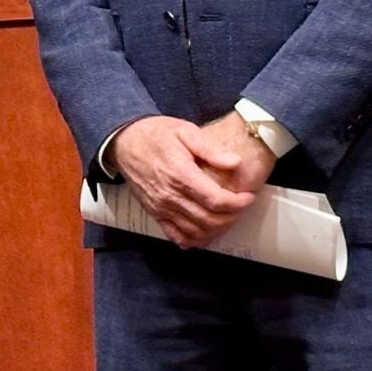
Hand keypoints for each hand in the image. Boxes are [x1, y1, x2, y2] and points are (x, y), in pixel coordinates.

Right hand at [109, 113, 276, 246]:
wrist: (123, 142)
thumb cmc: (155, 134)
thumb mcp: (184, 130)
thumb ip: (210, 148)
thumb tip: (235, 162)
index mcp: (180, 174)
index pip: (216, 200)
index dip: (237, 203)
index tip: (248, 196)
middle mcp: (170, 195)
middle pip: (209, 219)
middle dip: (231, 217)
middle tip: (241, 207)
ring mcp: (161, 207)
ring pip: (195, 231)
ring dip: (216, 230)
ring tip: (228, 218)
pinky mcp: (155, 213)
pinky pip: (176, 235)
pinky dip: (194, 240)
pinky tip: (205, 234)